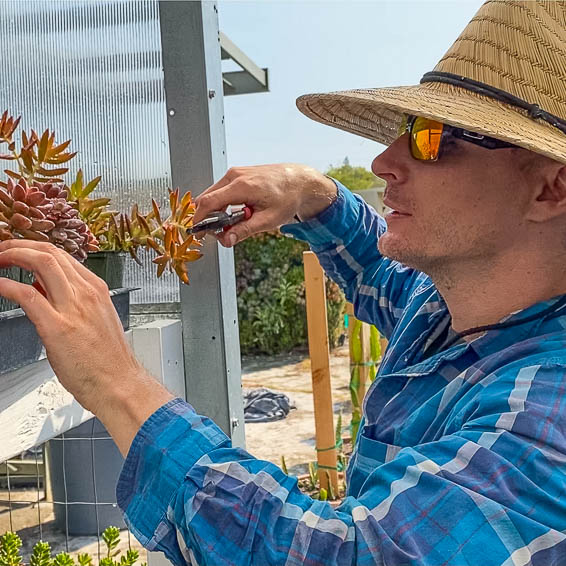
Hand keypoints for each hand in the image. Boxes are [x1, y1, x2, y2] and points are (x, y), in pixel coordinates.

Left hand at [0, 240, 172, 452]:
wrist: (119, 384)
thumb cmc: (107, 360)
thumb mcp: (95, 320)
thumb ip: (70, 301)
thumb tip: (42, 287)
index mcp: (96, 290)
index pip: (62, 255)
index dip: (35, 248)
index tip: (19, 251)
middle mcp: (87, 293)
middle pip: (50, 252)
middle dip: (19, 245)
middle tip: (2, 250)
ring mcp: (74, 308)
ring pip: (42, 263)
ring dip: (13, 255)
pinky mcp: (58, 328)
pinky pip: (28, 295)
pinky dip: (7, 285)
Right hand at [193, 164, 336, 246]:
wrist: (299, 182)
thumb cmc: (287, 198)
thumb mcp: (268, 220)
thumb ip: (244, 230)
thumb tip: (226, 240)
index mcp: (242, 186)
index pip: (208, 202)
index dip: (199, 219)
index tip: (197, 232)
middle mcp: (235, 176)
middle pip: (207, 198)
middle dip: (208, 218)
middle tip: (220, 233)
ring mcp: (235, 173)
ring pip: (213, 195)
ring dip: (217, 211)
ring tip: (236, 222)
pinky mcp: (237, 174)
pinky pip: (221, 190)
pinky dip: (223, 204)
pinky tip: (238, 212)